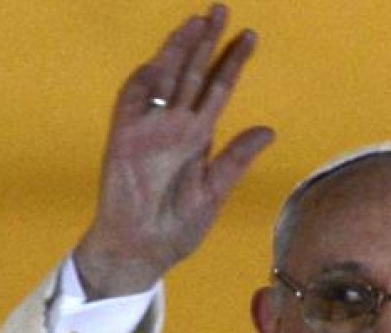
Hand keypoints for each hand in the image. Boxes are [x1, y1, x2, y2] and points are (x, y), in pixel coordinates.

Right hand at [73, 4, 273, 298]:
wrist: (142, 250)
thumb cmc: (177, 228)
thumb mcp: (215, 193)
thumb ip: (236, 160)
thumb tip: (267, 130)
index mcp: (198, 138)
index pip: (218, 90)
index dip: (232, 63)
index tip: (250, 37)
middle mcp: (174, 127)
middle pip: (191, 74)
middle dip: (205, 42)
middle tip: (221, 9)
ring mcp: (148, 130)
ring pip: (163, 80)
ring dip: (176, 52)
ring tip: (195, 23)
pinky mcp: (123, 140)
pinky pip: (131, 103)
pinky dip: (142, 82)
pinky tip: (157, 61)